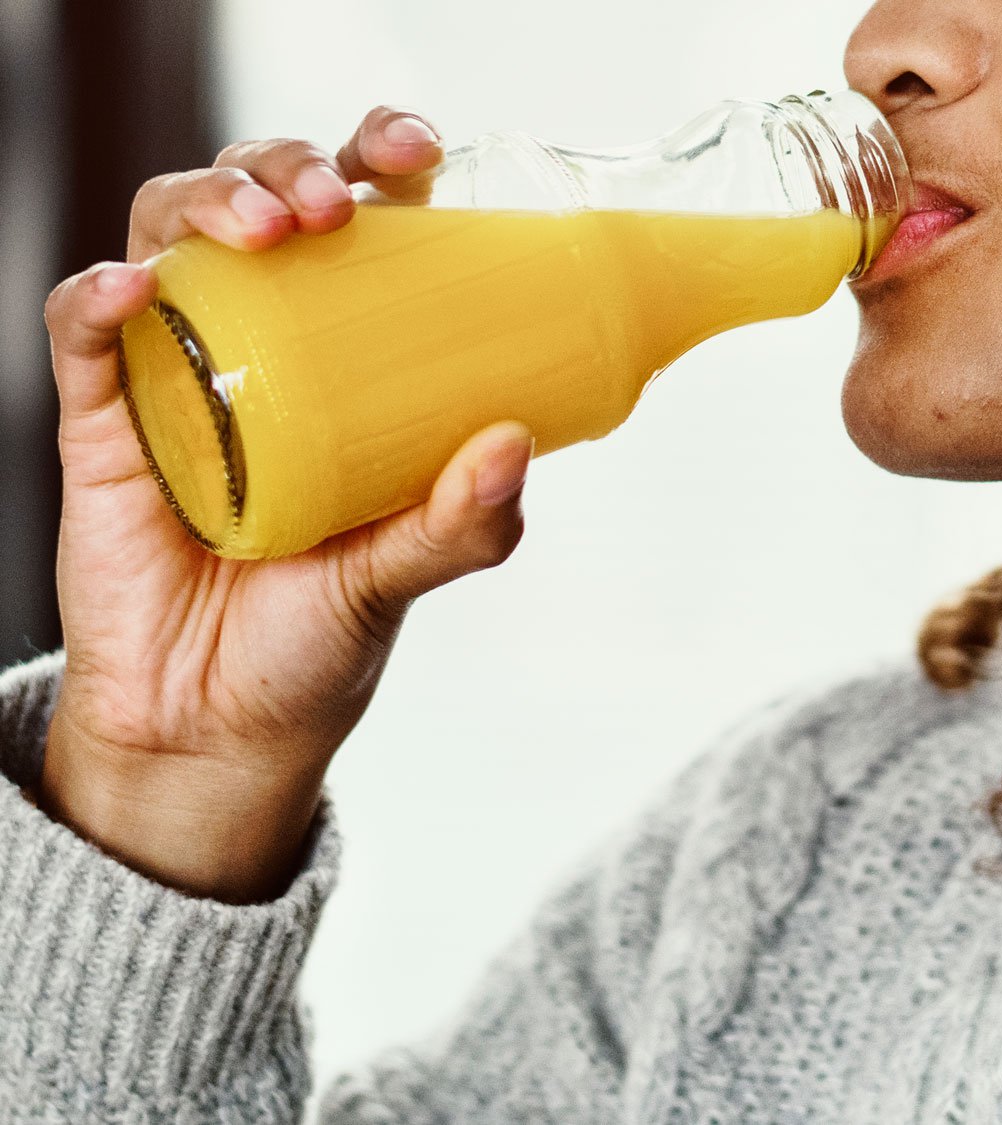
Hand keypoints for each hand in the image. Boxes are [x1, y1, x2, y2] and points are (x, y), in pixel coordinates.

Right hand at [38, 106, 531, 902]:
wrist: (214, 731)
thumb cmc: (315, 640)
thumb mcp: (403, 575)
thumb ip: (462, 524)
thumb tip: (511, 445)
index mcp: (352, 355)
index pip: (365, 220)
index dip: (381, 160)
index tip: (418, 150)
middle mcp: (265, 345)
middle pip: (259, 199)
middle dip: (289, 167)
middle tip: (333, 203)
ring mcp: (177, 372)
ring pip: (168, 232)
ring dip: (209, 203)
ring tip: (262, 231)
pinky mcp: (102, 422)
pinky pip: (83, 333)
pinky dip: (99, 297)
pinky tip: (134, 291)